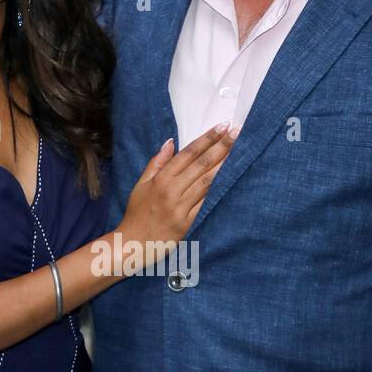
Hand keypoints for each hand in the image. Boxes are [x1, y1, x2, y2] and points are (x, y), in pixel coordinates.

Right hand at [116, 122, 237, 270]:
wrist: (132, 244)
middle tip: (237, 132)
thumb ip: (157, 163)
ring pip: (207, 182)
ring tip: (239, 151)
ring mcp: (180, 207)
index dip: (207, 139)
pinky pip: (206, 204)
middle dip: (221, 147)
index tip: (222, 126)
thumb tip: (170, 142)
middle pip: (201, 164)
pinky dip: (219, 191)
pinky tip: (231, 180)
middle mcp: (171, 190)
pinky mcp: (188, 223)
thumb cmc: (137, 213)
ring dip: (224, 165)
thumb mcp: (141, 184)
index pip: (188, 153)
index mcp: (161, 179)